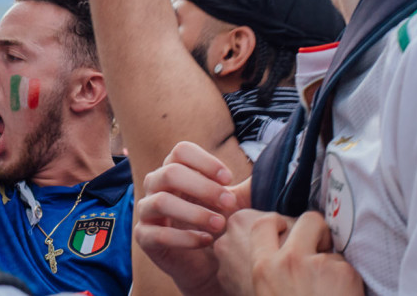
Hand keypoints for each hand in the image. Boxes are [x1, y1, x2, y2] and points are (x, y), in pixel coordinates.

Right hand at [134, 142, 244, 295]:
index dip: (205, 161)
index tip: (228, 178)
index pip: (181, 151)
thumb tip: (272, 170)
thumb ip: (248, 187)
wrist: (209, 264)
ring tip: (220, 224)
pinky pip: (158, 234)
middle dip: (203, 187)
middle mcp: (156, 185)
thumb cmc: (220, 225)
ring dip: (194, 212)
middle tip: (229, 203)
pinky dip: (184, 237)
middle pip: (171, 172)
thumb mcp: (236, 203)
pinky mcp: (144, 237)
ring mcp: (147, 211)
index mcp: (175, 169)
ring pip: (161, 201)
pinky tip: (206, 241)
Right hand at [246, 211, 362, 295]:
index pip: (264, 224)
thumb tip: (284, 252)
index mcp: (263, 269)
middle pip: (308, 219)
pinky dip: (348, 281)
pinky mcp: (344, 273)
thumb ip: (272, 273)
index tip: (286, 229)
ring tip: (330, 290)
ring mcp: (318, 265)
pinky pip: (348, 267)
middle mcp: (288, 261)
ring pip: (332, 246)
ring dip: (334, 263)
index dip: (278, 222)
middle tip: (320, 248)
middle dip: (318, 229)